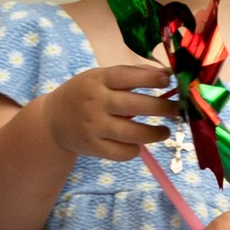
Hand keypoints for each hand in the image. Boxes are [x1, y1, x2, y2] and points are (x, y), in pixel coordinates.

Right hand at [45, 58, 172, 165]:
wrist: (52, 120)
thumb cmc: (84, 93)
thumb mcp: (99, 77)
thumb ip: (129, 75)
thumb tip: (166, 76)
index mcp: (98, 79)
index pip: (128, 76)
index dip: (151, 78)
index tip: (170, 82)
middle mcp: (96, 102)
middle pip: (135, 106)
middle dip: (162, 108)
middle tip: (177, 111)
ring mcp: (94, 126)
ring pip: (133, 134)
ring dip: (155, 134)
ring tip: (165, 132)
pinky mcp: (93, 147)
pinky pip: (122, 153)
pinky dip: (134, 150)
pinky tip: (138, 144)